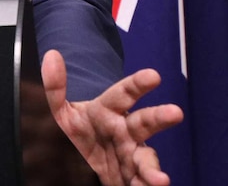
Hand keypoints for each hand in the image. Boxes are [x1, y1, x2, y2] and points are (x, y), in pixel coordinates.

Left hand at [42, 50, 183, 185]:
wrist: (79, 164)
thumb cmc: (77, 133)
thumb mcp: (60, 112)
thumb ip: (55, 87)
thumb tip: (52, 55)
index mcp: (107, 111)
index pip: (123, 94)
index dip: (137, 84)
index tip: (153, 76)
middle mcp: (124, 131)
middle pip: (144, 122)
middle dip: (159, 117)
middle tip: (175, 112)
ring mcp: (130, 156)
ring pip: (146, 159)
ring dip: (154, 168)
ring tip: (161, 179)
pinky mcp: (131, 178)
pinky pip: (142, 182)